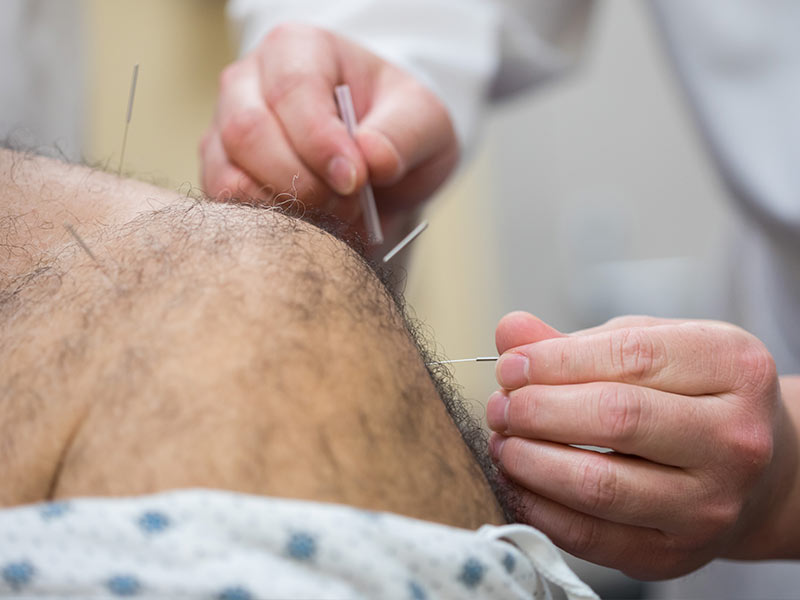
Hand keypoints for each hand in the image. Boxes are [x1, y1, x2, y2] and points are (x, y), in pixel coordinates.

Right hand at [200, 23, 457, 236]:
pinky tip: (309, 224)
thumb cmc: (395, 126)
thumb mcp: (424, 121)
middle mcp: (248, 81)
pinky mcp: (220, 172)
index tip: (356, 179)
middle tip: (351, 204)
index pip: (292, 89)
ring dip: (285, 208)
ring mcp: (225, 128)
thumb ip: (403, 134)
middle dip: (303, 182)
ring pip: (229, 174)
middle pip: (247, 132)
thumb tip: (372, 159)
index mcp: (298, 49)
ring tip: (335, 214)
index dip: (321, 142)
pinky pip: (227, 206)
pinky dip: (269, 225)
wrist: (377, 158)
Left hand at [487, 311, 798, 578]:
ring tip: (502, 442)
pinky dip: (538, 507)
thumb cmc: (687, 395)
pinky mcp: (674, 554)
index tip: (510, 366)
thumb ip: (577, 342)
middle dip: (537, 410)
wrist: (749, 472)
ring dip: (530, 462)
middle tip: (500, 406)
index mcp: (733, 367)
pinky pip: (589, 536)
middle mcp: (735, 439)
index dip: (555, 361)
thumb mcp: (648, 347)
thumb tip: (510, 332)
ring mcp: (710, 505)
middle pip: (616, 418)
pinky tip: (516, 481)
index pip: (631, 357)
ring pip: (599, 484)